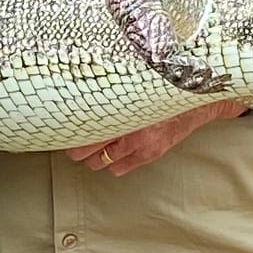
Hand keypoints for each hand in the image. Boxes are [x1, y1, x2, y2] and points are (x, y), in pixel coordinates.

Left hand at [67, 100, 245, 176]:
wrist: (194, 98)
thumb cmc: (160, 88)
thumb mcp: (130, 84)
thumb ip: (105, 90)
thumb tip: (76, 89)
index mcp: (118, 106)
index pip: (81, 125)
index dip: (66, 130)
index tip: (57, 129)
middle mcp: (127, 126)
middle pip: (83, 149)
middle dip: (75, 146)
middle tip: (73, 139)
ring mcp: (138, 143)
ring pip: (98, 162)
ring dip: (92, 156)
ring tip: (92, 146)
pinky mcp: (149, 154)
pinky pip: (118, 168)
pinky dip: (112, 163)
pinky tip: (112, 152)